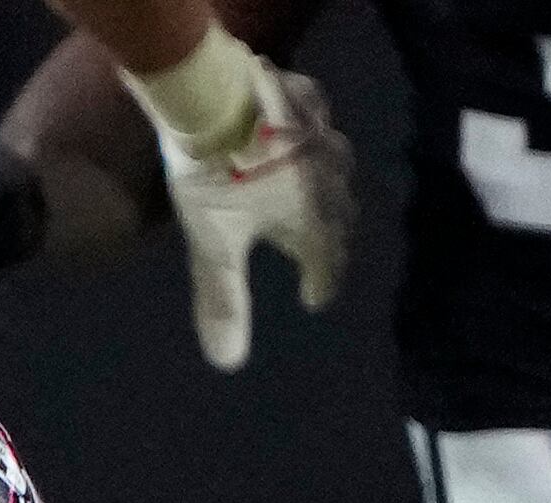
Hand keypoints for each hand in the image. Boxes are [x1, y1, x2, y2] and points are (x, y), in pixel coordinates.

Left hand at [156, 54, 350, 370]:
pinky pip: (320, 121)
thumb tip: (227, 363)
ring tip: (316, 192)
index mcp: (315, 222)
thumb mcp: (213, 241)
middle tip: (313, 248)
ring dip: (328, 184)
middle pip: (338, 218)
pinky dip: (314, 132)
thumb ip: (223, 297)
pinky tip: (305, 130)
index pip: (326, 265)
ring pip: (337, 169)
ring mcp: (322, 138)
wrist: (211, 91)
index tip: (313, 300)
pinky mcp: (304, 99)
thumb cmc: (216, 173)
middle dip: (328, 235)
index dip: (319, 285)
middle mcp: (331, 184)